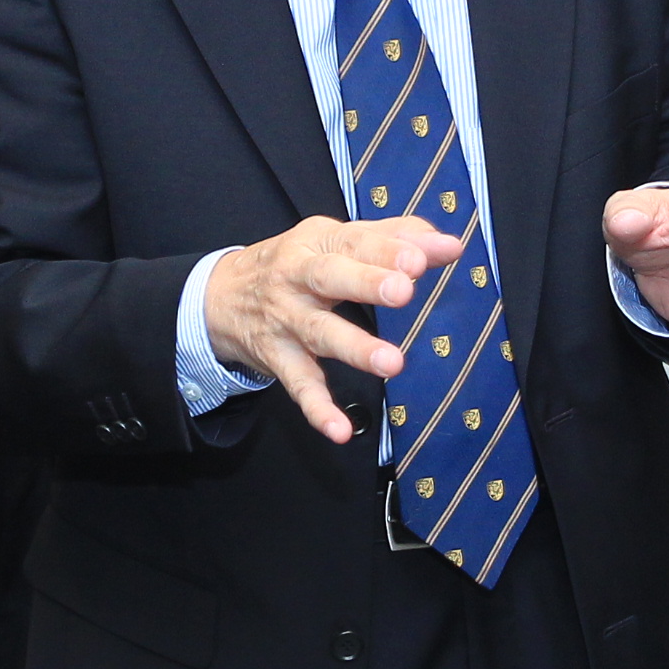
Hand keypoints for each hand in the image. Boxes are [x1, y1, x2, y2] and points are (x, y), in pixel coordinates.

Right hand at [207, 217, 466, 441]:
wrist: (219, 296)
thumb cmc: (297, 263)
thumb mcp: (337, 240)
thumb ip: (395, 238)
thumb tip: (449, 245)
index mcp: (318, 243)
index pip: (356, 241)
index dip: (388, 250)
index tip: (421, 259)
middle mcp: (297, 278)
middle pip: (330, 278)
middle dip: (367, 283)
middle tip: (403, 291)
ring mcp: (285, 320)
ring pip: (320, 333)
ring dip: (355, 348)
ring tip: (392, 363)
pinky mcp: (277, 359)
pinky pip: (298, 385)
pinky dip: (317, 409)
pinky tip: (341, 430)